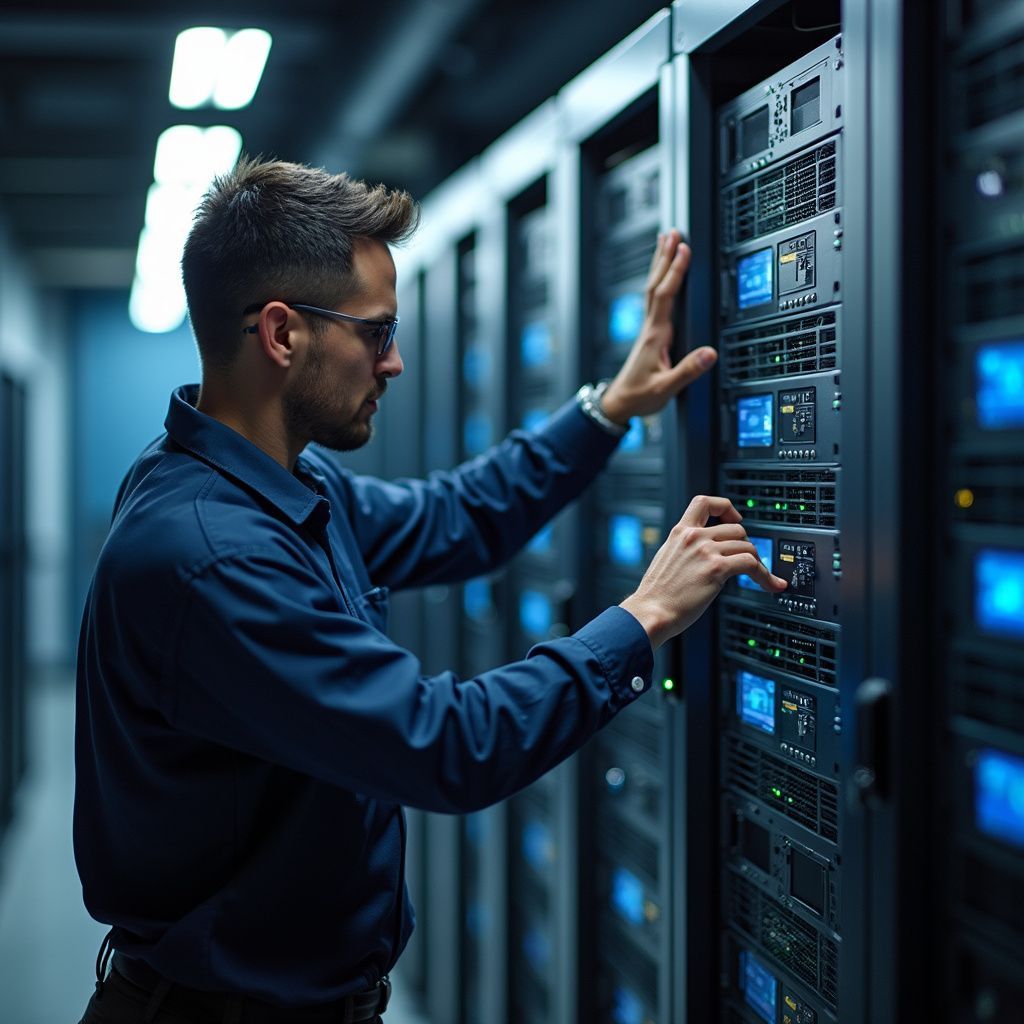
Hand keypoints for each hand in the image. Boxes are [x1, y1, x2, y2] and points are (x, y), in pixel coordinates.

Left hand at [600, 229, 716, 424]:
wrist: (619, 404)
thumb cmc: (639, 397)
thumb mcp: (666, 389)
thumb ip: (688, 371)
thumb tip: (709, 353)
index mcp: (656, 336)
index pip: (666, 295)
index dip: (675, 271)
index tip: (684, 249)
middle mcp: (650, 327)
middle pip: (657, 284)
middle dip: (665, 257)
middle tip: (673, 232)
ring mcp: (649, 329)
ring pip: (653, 288)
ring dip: (660, 263)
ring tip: (666, 241)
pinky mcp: (650, 334)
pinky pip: (654, 299)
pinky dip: (660, 280)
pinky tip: (662, 274)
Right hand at [619, 495, 787, 649]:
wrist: (651, 612)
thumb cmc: (657, 595)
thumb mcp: (666, 559)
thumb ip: (685, 550)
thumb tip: (706, 556)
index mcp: (680, 532)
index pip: (705, 502)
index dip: (726, 507)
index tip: (735, 518)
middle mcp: (694, 537)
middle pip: (736, 529)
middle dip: (745, 546)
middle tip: (746, 563)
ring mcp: (706, 551)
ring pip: (747, 546)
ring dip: (758, 563)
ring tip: (761, 578)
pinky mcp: (717, 568)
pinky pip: (751, 564)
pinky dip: (766, 575)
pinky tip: (771, 585)